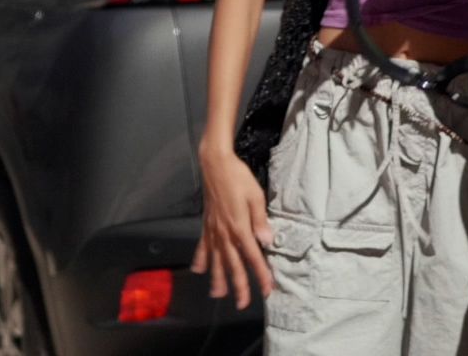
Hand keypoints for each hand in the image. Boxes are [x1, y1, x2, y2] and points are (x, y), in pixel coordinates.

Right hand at [190, 145, 274, 309]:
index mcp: (239, 227)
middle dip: (239, 285)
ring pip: (216, 260)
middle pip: (233, 265)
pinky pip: (203, 246)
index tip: (268, 289)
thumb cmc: (239, 178)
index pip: (252, 256)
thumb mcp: (255, 196)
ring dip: (217, 278)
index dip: (261, 274)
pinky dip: (201, 259)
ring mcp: (213, 230)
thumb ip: (260, 220)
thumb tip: (267, 242)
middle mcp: (224, 233)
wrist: (215, 164)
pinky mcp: (206, 225)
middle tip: (243, 303)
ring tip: (218, 294)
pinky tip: (199, 270)